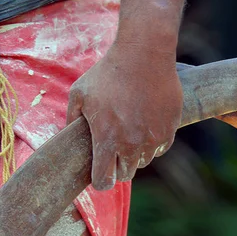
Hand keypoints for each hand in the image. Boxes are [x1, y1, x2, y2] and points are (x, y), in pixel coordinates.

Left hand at [67, 41, 182, 190]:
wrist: (144, 54)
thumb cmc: (108, 73)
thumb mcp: (79, 93)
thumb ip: (71, 118)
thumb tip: (67, 135)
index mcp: (107, 139)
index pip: (103, 181)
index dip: (100, 181)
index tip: (100, 174)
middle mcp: (131, 144)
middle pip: (125, 175)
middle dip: (117, 167)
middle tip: (114, 151)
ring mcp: (153, 138)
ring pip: (143, 161)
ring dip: (135, 154)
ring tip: (129, 133)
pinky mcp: (170, 129)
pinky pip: (160, 148)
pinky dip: (152, 142)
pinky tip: (145, 125)